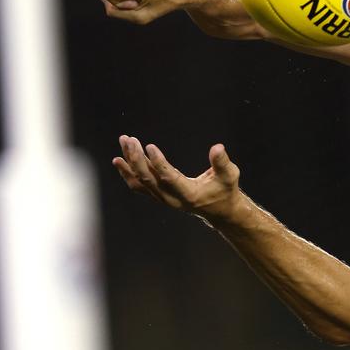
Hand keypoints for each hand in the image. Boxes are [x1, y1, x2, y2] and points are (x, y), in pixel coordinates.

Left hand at [113, 135, 243, 223]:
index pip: (168, 178)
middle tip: (130, 139)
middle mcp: (172, 199)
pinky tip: (120, 159)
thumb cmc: (225, 190)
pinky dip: (128, 173)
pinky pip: (139, 185)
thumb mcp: (229, 176)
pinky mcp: (159, 195)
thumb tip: (218, 147)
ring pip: (141, 181)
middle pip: (149, 180)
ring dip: (130, 162)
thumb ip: (222, 162)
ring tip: (124, 141)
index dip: (158, 163)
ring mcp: (164, 198)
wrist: (219, 210)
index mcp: (189, 195)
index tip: (149, 145)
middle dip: (137, 159)